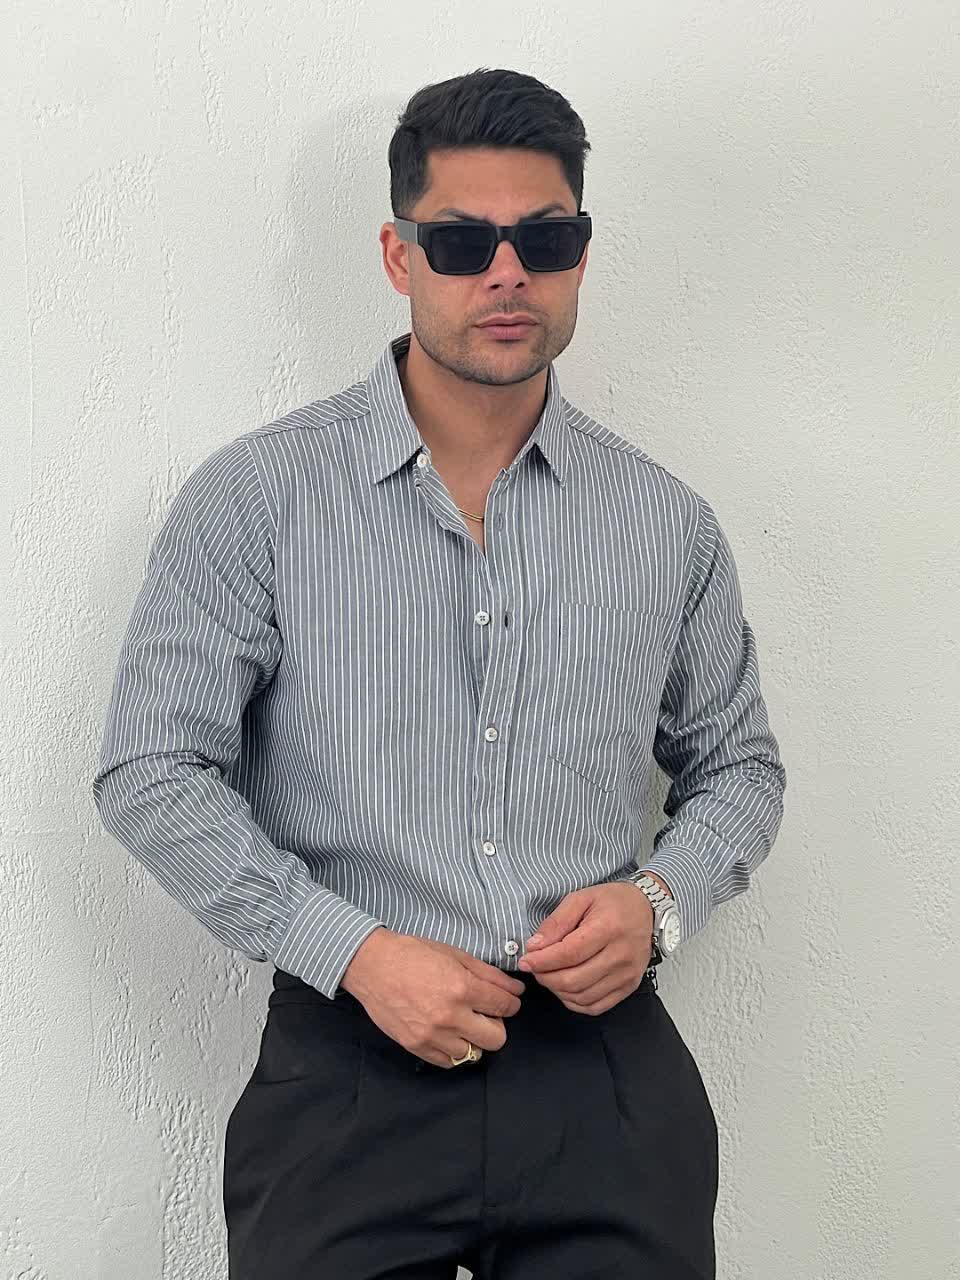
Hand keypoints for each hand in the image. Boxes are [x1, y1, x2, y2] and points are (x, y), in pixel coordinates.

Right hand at [341, 928, 526, 1068]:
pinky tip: (447, 1032)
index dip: (511, 1003)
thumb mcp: (455, 954)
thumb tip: (515, 990)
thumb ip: (489, 974)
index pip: (505, 1007)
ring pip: (473, 1053)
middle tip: (485, 1013)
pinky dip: (453, 1049)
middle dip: (497, 1024)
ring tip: (462, 1021)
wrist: (373, 966)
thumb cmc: (413, 955)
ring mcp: (432, 1035)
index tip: (506, 1001)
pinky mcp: (416, 1046)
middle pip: (496, 1038)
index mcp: (461, 988)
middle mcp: (449, 1016)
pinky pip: (449, 1062)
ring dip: (473, 1038)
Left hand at [517, 883, 655, 1014]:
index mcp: (608, 928)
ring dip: (558, 990)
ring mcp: (627, 974)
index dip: (543, 961)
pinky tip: (566, 988)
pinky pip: (596, 1006)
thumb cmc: (613, 902)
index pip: (569, 953)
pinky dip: (575, 1002)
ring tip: (549, 975)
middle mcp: (621, 955)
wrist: (646, 909)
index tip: (526, 961)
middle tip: (535, 968)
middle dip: (546, 977)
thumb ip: (557, 922)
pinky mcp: (628, 987)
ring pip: (583, 996)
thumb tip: (535, 946)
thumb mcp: (581, 898)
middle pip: (574, 979)